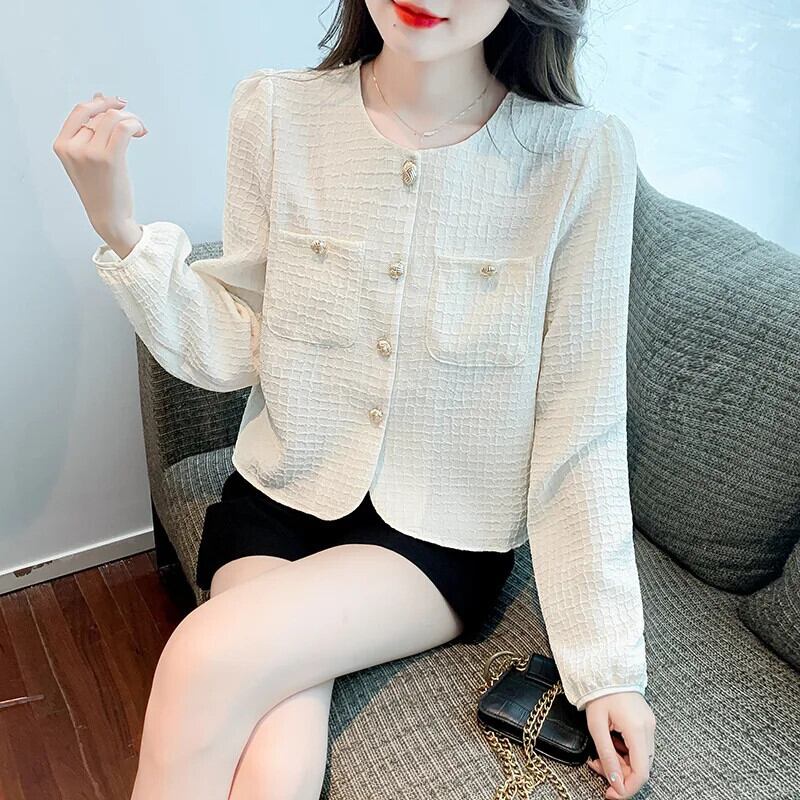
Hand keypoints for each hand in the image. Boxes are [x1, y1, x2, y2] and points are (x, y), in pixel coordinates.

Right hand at [52, 91, 147, 245]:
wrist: (108, 217)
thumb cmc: (101, 188)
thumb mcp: (88, 157)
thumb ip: (90, 128)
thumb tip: (98, 96)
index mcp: (62, 145)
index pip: (80, 111)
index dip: (101, 103)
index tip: (118, 104)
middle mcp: (73, 147)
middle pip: (101, 114)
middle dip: (121, 114)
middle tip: (135, 124)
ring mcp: (89, 153)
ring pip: (114, 118)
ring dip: (132, 119)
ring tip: (140, 130)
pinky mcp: (109, 158)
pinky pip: (124, 128)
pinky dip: (136, 124)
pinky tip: (141, 132)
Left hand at [584, 691, 655, 798]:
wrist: (606, 670)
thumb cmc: (599, 693)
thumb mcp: (597, 726)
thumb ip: (607, 755)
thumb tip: (615, 782)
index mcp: (637, 729)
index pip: (641, 772)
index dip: (628, 788)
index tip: (612, 794)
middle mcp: (648, 729)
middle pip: (641, 767)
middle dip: (620, 774)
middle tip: (598, 768)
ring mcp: (649, 725)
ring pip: (639, 759)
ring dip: (620, 763)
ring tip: (599, 756)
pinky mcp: (645, 722)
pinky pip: (637, 747)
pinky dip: (624, 753)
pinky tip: (609, 746)